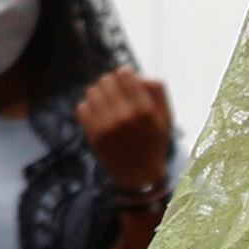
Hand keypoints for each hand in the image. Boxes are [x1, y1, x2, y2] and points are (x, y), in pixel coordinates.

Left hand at [77, 69, 175, 192]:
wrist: (139, 174)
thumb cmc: (154, 142)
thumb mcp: (166, 117)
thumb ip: (157, 91)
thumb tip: (137, 74)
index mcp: (144, 110)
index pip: (124, 74)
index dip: (124, 74)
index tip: (126, 80)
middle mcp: (124, 117)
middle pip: (106, 80)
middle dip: (111, 83)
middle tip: (116, 92)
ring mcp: (106, 127)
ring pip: (92, 91)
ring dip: (99, 93)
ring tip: (107, 102)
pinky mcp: (93, 135)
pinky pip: (82, 107)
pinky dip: (89, 107)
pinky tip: (99, 114)